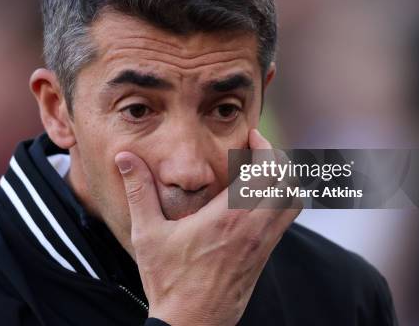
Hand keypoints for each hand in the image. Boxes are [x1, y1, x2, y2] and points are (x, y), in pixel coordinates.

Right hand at [114, 129, 301, 325]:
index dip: (265, 147)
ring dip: (283, 179)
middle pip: (288, 182)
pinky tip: (255, 200)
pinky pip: (285, 221)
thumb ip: (139, 191)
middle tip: (256, 148)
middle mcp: (253, 228)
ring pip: (293, 202)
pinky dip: (281, 201)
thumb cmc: (168, 282)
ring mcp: (262, 245)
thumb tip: (125, 158)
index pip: (266, 172)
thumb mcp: (147, 234)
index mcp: (227, 217)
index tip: (251, 136)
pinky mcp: (263, 258)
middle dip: (277, 157)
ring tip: (260, 170)